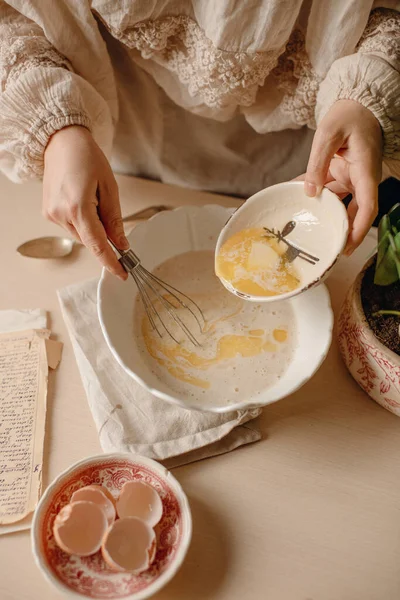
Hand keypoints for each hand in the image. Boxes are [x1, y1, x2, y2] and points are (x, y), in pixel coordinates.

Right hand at [43, 125, 128, 278]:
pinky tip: (83, 202)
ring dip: (93, 228)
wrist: (62, 143)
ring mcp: (52, 215)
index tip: (122, 274)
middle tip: (114, 223)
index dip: (111, 262)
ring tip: (94, 200)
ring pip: (81, 235)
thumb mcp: (109, 188)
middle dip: (105, 239)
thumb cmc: (87, 159)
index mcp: (79, 207)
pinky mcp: (48, 213)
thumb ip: (114, 219)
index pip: (98, 245)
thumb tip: (121, 244)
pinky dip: (83, 222)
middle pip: (90, 240)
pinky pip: (72, 227)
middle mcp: (61, 214)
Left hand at [299, 100, 382, 253]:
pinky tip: (294, 199)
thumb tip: (309, 192)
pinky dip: (312, 195)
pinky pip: (326, 190)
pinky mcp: (341, 175)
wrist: (357, 103)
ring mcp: (351, 178)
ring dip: (322, 214)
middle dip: (341, 232)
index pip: (367, 207)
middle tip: (324, 249)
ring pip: (337, 204)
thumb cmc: (349, 115)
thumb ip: (317, 163)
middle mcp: (361, 179)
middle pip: (354, 213)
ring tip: (304, 229)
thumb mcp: (329, 134)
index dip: (358, 229)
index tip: (347, 246)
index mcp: (365, 171)